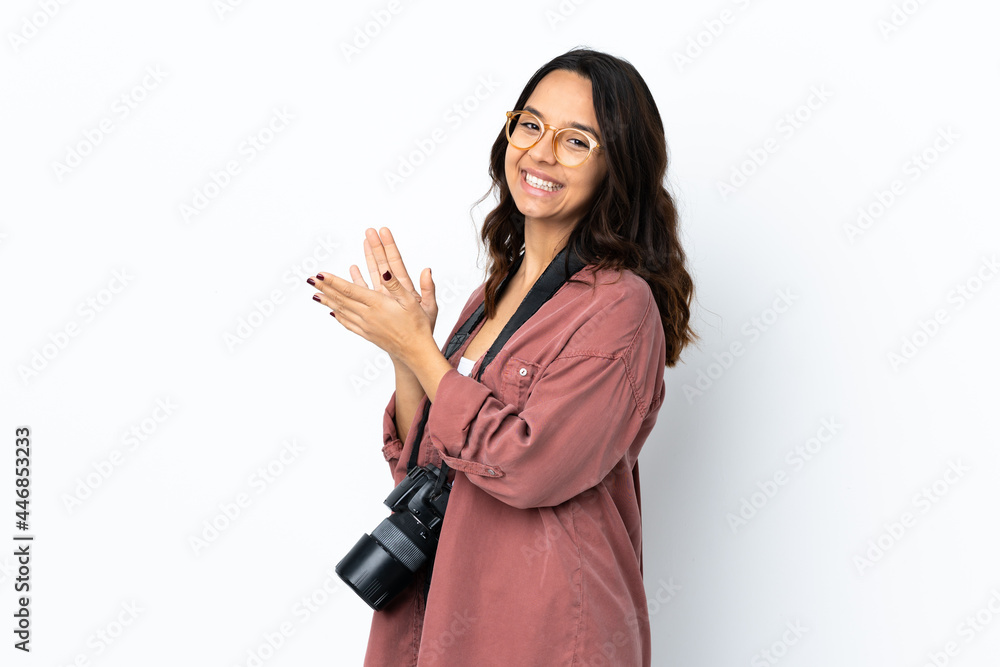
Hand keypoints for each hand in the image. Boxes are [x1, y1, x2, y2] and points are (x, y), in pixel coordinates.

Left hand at [309, 227, 437, 366]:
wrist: (416, 352)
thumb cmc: (417, 326)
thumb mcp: (411, 301)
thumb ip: (396, 285)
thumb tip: (385, 270)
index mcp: (378, 304)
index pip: (350, 290)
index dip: (333, 281)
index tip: (320, 274)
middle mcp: (368, 316)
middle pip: (341, 299)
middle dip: (325, 288)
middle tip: (310, 280)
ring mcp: (366, 326)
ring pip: (342, 311)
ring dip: (328, 301)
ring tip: (315, 294)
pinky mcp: (368, 334)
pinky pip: (348, 324)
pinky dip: (338, 316)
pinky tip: (332, 313)